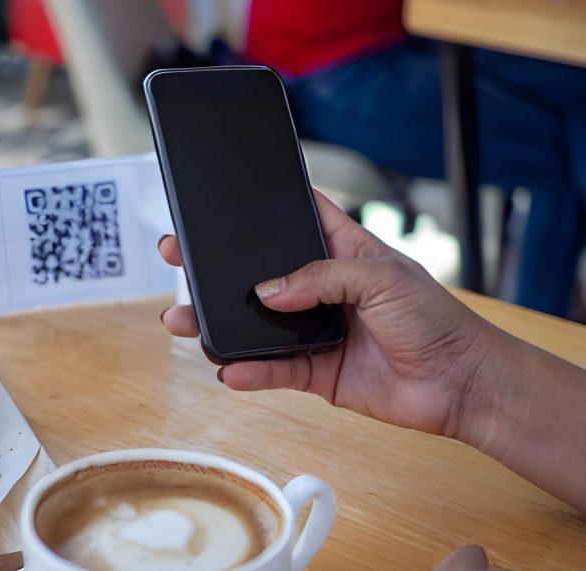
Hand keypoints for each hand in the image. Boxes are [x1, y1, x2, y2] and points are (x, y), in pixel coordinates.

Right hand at [158, 189, 495, 438]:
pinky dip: (249, 372)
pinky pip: (273, 370)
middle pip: (259, 273)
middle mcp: (321, 288)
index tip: (219, 203)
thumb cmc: (435, 319)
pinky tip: (229, 370)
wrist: (458, 385)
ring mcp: (315, 329)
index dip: (260, 210)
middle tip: (179, 257)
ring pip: (256, 324)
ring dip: (220, 324)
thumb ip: (321, 278)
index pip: (294, 218)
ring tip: (183, 321)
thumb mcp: (382, 278)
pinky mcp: (315, 371)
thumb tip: (268, 292)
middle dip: (218, 268)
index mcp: (342, 250)